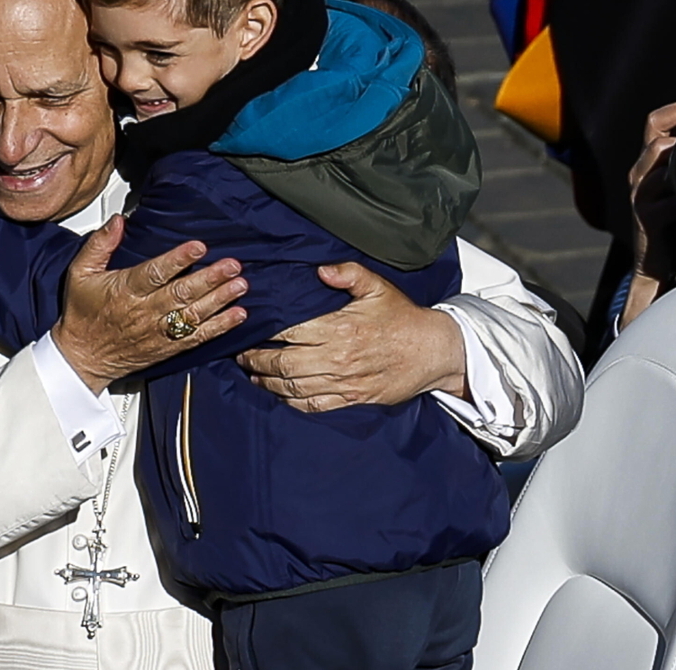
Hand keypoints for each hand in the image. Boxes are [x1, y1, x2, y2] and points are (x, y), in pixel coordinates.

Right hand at [51, 215, 247, 393]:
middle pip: (181, 293)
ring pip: (194, 314)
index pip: (154, 273)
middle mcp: (144, 312)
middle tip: (231, 265)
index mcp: (125, 291)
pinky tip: (238, 315)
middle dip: (210, 278)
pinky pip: (198, 337)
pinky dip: (220, 327)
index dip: (178, 260)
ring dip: (220, 300)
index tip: (198, 247)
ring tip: (240, 285)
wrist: (82, 357)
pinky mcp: (168, 347)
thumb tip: (118, 222)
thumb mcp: (80, 273)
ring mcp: (159, 332)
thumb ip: (99, 245)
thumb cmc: (82, 314)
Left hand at [235, 262, 465, 412]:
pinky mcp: (352, 399)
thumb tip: (321, 269)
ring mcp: (344, 382)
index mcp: (339, 328)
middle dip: (256, 360)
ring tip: (252, 373)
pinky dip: (290, 401)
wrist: (434, 351)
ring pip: (293, 387)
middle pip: (283, 363)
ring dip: (267, 382)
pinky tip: (279, 393)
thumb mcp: (378, 287)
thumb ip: (347, 274)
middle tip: (241, 354)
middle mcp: (337, 358)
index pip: (288, 332)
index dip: (263, 332)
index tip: (249, 328)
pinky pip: (312, 405)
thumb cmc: (403, 317)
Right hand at [621, 101, 675, 328]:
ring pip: (655, 160)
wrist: (654, 260)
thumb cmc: (671, 221)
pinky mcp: (645, 216)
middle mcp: (640, 174)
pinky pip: (667, 200)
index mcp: (648, 164)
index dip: (674, 110)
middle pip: (655, 139)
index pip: (652, 124)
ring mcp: (640, 195)